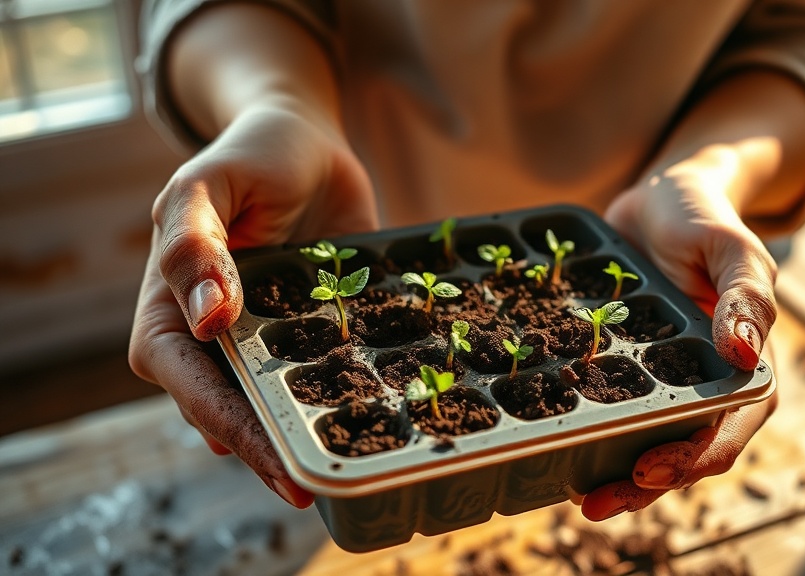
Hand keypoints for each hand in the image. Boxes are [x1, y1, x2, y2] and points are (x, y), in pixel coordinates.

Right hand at [128, 100, 377, 507]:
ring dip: (304, 435)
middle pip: (233, 409)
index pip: (191, 384)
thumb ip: (194, 244)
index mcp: (169, 311)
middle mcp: (215, 338)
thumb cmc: (245, 156)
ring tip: (343, 472)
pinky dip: (346, 393)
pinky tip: (375, 417)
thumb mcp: (205, 185)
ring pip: (277, 401)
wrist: (304, 141)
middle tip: (311, 488)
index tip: (272, 460)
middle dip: (268, 449)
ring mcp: (265, 339)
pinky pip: (325, 369)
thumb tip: (208, 321)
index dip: (229, 426)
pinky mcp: (313, 331)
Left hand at [582, 160, 778, 519]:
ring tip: (578, 497)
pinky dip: (598, 436)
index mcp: (746, 365)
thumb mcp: (729, 246)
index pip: (728, 427)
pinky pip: (620, 411)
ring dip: (618, 477)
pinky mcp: (634, 370)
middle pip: (686, 450)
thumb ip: (742, 296)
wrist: (661, 198)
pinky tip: (563, 450)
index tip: (646, 471)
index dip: (691, 457)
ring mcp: (671, 381)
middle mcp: (710, 383)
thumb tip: (744, 352)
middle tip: (595, 504)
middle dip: (644, 485)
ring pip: (650, 442)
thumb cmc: (702, 218)